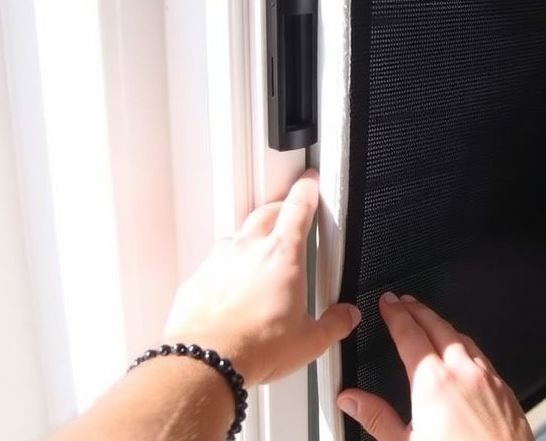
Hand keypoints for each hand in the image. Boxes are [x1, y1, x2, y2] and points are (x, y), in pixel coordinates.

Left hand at [164, 169, 360, 385]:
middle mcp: (250, 249)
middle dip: (280, 209)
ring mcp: (220, 261)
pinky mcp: (199, 279)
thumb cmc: (255, 347)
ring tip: (261, 261)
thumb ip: (335, 323)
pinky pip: (216, 264)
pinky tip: (233, 292)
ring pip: (239, 236)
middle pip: (267, 212)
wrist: (207, 362)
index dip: (307, 189)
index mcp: (284, 256)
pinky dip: (227, 270)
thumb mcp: (310, 340)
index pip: (298, 206)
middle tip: (289, 216)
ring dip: (252, 240)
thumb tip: (346, 316)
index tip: (310, 182)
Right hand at [337, 293, 533, 440]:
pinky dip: (466, 346)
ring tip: (430, 322)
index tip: (388, 303)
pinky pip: (482, 356)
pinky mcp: (505, 391)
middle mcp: (464, 374)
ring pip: (463, 339)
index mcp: (434, 384)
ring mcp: (489, 380)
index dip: (396, 314)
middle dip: (419, 310)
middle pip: (438, 327)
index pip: (410, 334)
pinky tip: (463, 354)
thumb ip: (377, 418)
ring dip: (443, 325)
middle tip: (405, 302)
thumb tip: (351, 400)